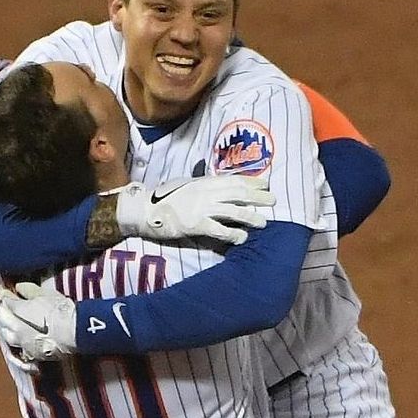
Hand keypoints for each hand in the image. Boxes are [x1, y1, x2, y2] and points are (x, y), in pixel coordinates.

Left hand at [0, 283, 75, 361]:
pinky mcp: (32, 354)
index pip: (5, 301)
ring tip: (8, 325)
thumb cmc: (59, 309)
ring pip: (7, 336)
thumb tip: (18, 287)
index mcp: (16, 311)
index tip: (2, 289)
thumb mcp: (45, 294)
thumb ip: (28, 289)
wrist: (72, 333)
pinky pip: (20, 348)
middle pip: (2, 319)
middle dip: (0, 312)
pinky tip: (22, 340)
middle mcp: (15, 328)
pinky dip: (19, 342)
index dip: (3, 294)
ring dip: (6, 329)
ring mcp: (22, 343)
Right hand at [114, 175, 274, 244]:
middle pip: (238, 193)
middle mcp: (205, 193)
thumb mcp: (184, 184)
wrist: (144, 209)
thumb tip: (216, 184)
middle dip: (257, 197)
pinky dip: (233, 234)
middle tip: (273, 201)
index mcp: (202, 182)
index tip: (265, 184)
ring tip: (263, 222)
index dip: (251, 181)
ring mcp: (200, 208)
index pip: (233, 179)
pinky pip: (220, 230)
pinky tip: (242, 238)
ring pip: (233, 211)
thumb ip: (201, 185)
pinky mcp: (195, 224)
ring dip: (250, 216)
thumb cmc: (163, 198)